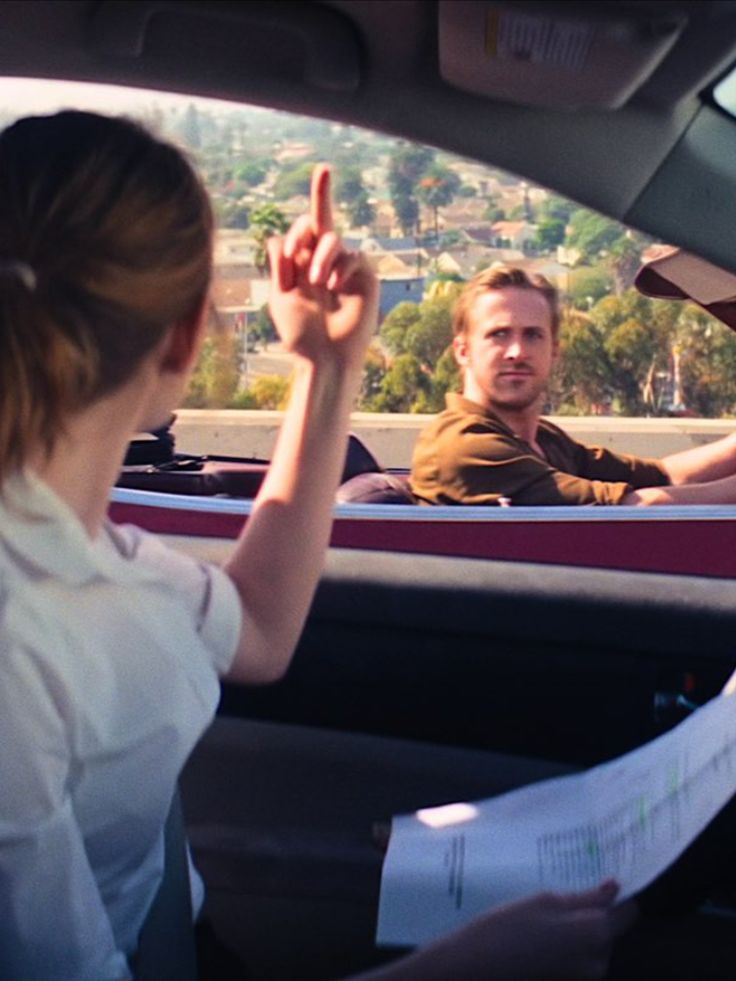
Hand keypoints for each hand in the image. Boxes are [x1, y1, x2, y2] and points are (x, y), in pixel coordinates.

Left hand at [267, 165, 378, 369]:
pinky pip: (354, 256)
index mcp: (301, 262)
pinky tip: (335, 286)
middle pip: (321, 220)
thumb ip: (279, 266)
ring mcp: (345, 267)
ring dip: (321, 256)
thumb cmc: (300, 333)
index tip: (317, 186)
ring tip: (317, 282)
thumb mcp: (280, 298)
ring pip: (332, 238)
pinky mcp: (364, 277)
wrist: (324, 357)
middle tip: (301, 243)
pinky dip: (341, 267)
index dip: (313, 206)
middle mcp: (324, 260)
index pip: (305, 227)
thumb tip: (278, 237)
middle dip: (313, 214)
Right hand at [411, 880, 636, 980]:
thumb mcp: (545, 901)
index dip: (615, 895)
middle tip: (560, 894)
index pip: (628, 912)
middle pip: (608, 929)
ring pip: (591, 944)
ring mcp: (582, 978)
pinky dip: (564, 945)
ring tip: (543, 914)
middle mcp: (598, 961)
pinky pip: (576, 958)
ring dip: (575, 929)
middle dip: (590, 913)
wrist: (475, 968)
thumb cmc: (507, 928)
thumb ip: (585, 897)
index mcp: (596, 934)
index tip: (600, 879)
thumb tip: (615, 888)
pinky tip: (539, 934)